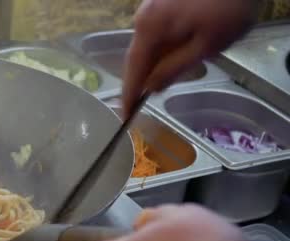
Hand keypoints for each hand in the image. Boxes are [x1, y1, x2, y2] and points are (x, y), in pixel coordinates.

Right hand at [122, 0, 256, 118]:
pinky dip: (163, 48)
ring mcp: (152, 6)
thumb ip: (174, 69)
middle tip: (143, 102)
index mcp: (149, 28)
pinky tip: (179, 52)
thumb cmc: (229, 8)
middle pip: (138, 55)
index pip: (133, 69)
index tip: (126, 115)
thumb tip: (151, 87)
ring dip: (156, 62)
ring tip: (168, 77)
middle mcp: (144, 15)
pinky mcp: (163, 1)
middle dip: (143, 79)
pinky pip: (157, 31)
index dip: (129, 94)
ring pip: (149, 43)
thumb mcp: (205, 46)